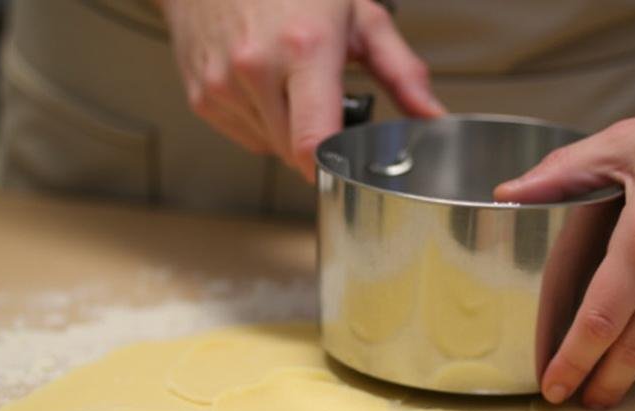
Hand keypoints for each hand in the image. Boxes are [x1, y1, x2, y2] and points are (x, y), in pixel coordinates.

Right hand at [160, 0, 444, 181]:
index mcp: (302, 48)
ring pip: (273, 149)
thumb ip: (402, 71)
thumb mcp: (360, 15)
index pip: (314, 141)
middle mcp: (256, 68)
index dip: (336, 168)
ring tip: (293, 85)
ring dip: (291, 132)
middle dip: (320, 143)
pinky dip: (263, 124)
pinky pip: (247, 137)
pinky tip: (266, 88)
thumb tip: (432, 116)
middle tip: (329, 103)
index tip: (351, 171)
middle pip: (297, 154)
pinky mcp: (202, 98)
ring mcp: (223, 85)